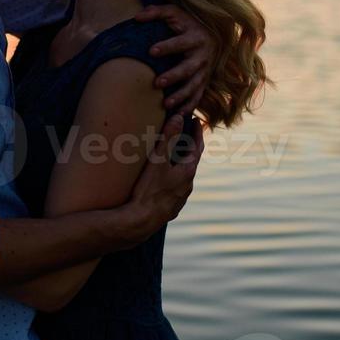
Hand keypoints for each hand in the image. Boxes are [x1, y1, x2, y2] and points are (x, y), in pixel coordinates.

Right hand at [117, 113, 205, 246]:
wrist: (141, 221)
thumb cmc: (149, 190)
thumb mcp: (157, 160)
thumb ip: (168, 138)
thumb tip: (178, 117)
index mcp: (187, 172)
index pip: (197, 147)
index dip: (197, 132)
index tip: (197, 120)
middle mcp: (188, 186)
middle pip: (192, 162)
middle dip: (190, 147)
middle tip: (188, 135)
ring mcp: (180, 198)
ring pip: (184, 177)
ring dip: (182, 165)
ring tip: (175, 156)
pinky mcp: (171, 208)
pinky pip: (176, 189)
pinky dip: (174, 179)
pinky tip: (165, 181)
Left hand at [134, 4, 216, 114]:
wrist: (216, 34)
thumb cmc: (188, 23)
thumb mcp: (175, 12)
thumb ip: (156, 12)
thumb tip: (136, 18)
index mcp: (195, 37)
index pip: (180, 43)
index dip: (167, 46)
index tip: (151, 51)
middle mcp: (202, 56)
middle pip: (188, 68)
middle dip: (173, 76)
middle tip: (156, 83)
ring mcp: (204, 71)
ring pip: (194, 86)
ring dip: (180, 96)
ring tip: (166, 104)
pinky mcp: (204, 82)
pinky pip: (198, 96)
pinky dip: (189, 106)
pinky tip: (178, 116)